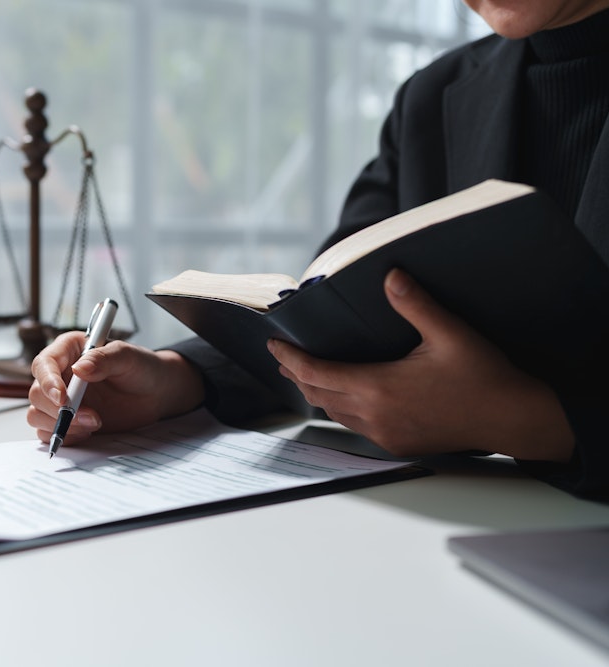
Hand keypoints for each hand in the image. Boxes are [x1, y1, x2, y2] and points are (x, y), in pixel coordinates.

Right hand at [27, 332, 204, 445]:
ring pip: (38, 415)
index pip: (44, 364)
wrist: (155, 393)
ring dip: (62, 425)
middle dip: (59, 410)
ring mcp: (61, 400)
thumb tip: (80, 369)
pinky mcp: (67, 420)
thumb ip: (104, 359)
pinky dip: (66, 436)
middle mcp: (59, 375)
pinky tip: (89, 431)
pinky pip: (49, 433)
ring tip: (96, 422)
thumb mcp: (128, 357)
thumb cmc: (141, 368)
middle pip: (37, 393)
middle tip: (92, 416)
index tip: (63, 398)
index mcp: (68, 351)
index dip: (48, 381)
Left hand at [268, 269, 573, 461]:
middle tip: (282, 356)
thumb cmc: (484, 377)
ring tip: (304, 374)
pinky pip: (355, 426)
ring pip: (334, 413)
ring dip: (316, 392)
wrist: (513, 419)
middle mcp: (375, 416)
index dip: (291, 359)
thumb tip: (391, 276)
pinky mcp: (397, 443)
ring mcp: (385, 433)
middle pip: (318, 394)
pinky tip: (342, 396)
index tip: (274, 345)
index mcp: (379, 388)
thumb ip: (416, 305)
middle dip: (296, 374)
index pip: (318, 374)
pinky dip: (339, 408)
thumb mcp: (451, 334)